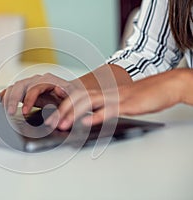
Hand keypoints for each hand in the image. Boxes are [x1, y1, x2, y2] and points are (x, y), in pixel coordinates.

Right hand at [0, 73, 81, 114]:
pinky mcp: (25, 90)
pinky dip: (4, 96)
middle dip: (13, 99)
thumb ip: (67, 106)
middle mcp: (37, 80)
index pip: (35, 87)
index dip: (28, 99)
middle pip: (20, 85)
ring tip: (1, 111)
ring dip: (6, 99)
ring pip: (14, 87)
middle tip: (9, 112)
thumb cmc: (72, 96)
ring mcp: (29, 84)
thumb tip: (58, 110)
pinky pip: (11, 91)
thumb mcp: (73, 101)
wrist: (71, 92)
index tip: (24, 111)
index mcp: (49, 80)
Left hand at [46, 69, 189, 129]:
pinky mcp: (128, 104)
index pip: (77, 97)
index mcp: (102, 93)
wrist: (163, 86)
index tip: (53, 119)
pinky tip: (88, 122)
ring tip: (63, 125)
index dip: (63, 108)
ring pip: (89, 101)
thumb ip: (102, 109)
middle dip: (62, 111)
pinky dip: (97, 115)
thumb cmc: (141, 96)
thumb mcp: (117, 103)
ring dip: (74, 113)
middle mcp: (106, 93)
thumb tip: (87, 118)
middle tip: (51, 124)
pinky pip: (110, 109)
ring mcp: (116, 97)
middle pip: (78, 97)